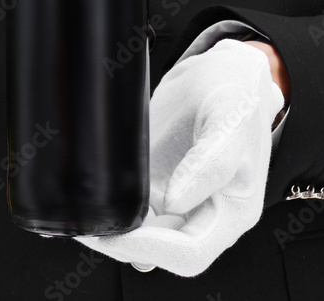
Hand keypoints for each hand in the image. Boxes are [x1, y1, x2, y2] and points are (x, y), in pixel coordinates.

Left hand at [75, 40, 284, 276]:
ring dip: (114, 230)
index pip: (190, 252)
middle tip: (91, 226)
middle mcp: (206, 215)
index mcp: (233, 212)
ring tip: (85, 214)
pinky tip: (91, 200)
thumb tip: (178, 202)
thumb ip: (211, 164)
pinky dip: (112, 211)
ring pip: (143, 235)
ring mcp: (179, 202)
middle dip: (124, 244)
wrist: (224, 71)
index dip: (152, 248)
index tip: (118, 233)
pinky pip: (134, 211)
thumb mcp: (229, 121)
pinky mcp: (158, 187)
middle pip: (162, 252)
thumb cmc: (238, 94)